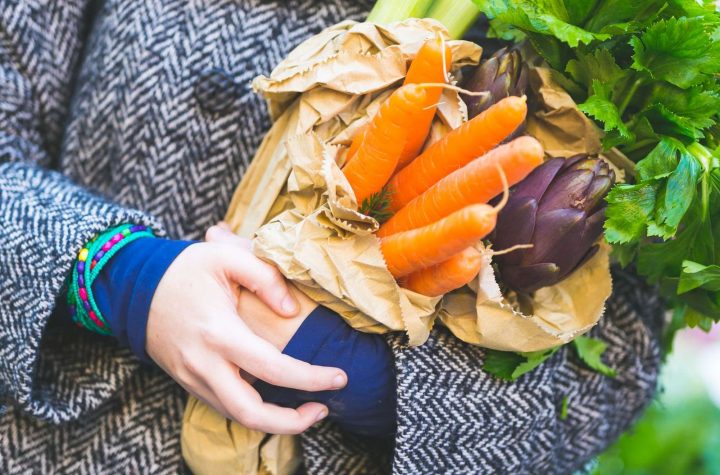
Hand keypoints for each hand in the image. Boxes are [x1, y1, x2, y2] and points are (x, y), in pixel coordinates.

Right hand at [146, 224, 346, 433]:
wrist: (133, 286)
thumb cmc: (183, 269)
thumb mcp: (225, 256)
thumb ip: (266, 277)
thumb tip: (292, 311)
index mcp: (219, 333)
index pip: (275, 369)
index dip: (312, 378)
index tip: (340, 377)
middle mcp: (205, 364)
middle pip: (252, 414)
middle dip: (292, 423)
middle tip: (323, 408)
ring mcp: (193, 378)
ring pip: (237, 416)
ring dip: (274, 421)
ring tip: (307, 406)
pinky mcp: (188, 382)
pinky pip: (225, 406)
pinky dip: (253, 410)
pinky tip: (275, 397)